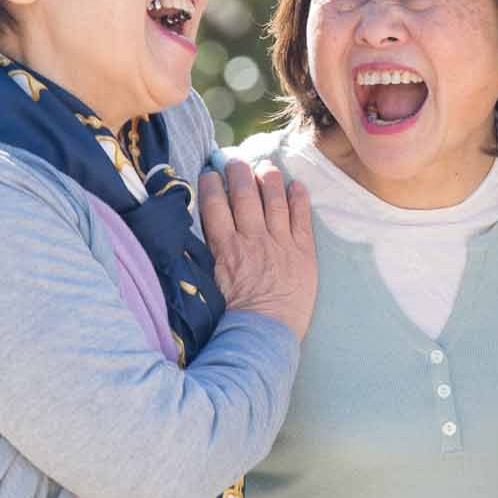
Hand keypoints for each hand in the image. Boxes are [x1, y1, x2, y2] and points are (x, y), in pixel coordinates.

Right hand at [198, 160, 316, 341]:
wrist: (265, 337)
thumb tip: (193, 238)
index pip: (215, 206)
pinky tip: (296, 185)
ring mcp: (280, 244)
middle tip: (234, 160)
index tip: (208, 173)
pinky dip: (299, 199)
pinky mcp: (303, 253)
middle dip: (238, 172)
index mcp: (225, 249)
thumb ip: (206, 257)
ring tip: (265, 166)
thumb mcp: (209, 284)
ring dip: (269, 179)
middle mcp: (253, 240)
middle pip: (244, 195)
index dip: (211, 185)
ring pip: (274, 200)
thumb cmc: (233, 318)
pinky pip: (302, 218)